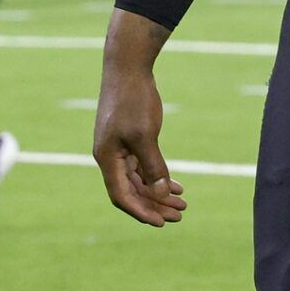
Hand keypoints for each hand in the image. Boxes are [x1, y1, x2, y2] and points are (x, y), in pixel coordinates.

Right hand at [93, 47, 185, 227]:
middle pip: (132, 191)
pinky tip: (176, 185)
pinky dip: (158, 176)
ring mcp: (118, 148)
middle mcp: (110, 157)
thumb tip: (161, 193)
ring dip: (159, 193)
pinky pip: (142, 166)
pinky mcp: (128, 139)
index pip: (122, 196)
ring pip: (139, 180)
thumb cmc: (133, 99)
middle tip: (180, 216)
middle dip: (155, 206)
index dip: (141, 212)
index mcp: (107, 158)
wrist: (128, 67)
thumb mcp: (145, 134)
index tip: (161, 223)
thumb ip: (153, 165)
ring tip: (182, 204)